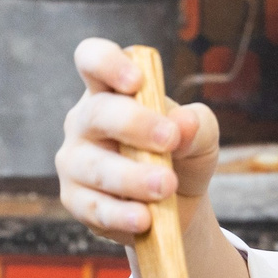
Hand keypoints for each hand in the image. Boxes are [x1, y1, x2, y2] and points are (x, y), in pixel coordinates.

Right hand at [56, 38, 221, 245]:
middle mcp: (86, 121)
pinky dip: (121, 213)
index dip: (107, 62)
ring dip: (132, 176)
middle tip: (170, 141)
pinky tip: (144, 218)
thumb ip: (197, 125)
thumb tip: (182, 124)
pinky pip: (94, 206)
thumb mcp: (202, 136)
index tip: (137, 81)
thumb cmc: (182, 155)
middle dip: (134, 124)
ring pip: (94, 165)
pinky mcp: (76, 199)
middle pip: (97, 112)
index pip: (92, 59)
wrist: (178, 206)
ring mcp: (76, 160)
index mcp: (111, 90)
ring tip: (165, 186)